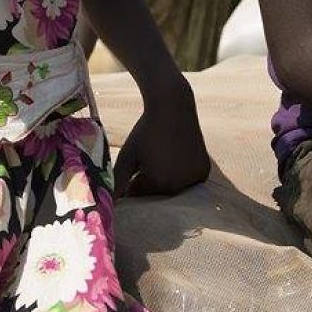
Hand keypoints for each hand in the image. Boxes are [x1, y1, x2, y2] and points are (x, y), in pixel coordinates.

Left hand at [112, 79, 209, 197]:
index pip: (139, 194)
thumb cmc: (145, 131)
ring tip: (161, 154)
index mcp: (158, 183)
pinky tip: (176, 156)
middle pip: (157, 193)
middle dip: (149, 180)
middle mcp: (179, 185)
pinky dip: (182, 174)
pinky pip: (188, 180)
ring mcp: (194, 178)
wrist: (172, 106)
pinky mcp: (204, 170)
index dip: (133, 179)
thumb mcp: (127, 156)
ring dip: (166, 178)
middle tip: (148, 157)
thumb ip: (116, 182)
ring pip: (173, 187)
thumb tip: (107, 204)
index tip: (135, 163)